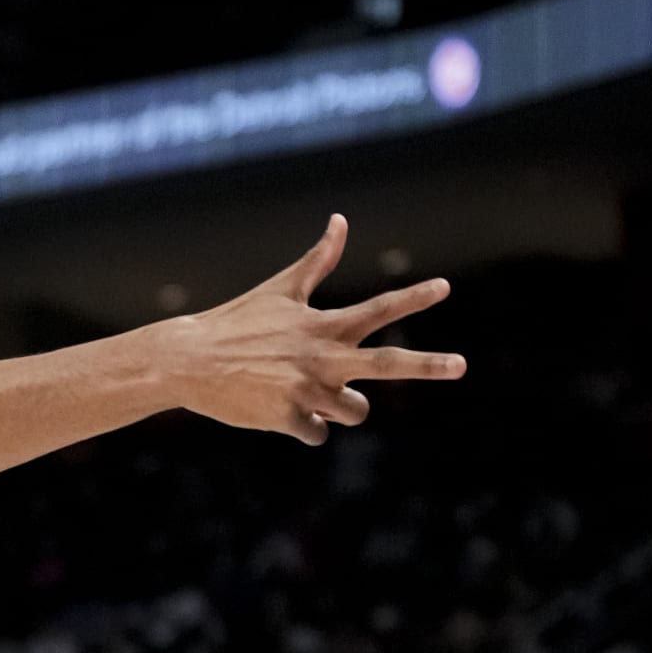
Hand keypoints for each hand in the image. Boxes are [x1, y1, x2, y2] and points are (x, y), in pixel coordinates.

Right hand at [163, 214, 466, 445]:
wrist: (189, 361)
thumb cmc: (235, 322)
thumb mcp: (281, 290)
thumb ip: (320, 260)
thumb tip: (341, 219)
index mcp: (321, 325)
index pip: (377, 310)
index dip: (412, 298)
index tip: (444, 287)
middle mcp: (320, 356)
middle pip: (386, 365)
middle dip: (429, 364)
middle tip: (462, 366)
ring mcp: (305, 389)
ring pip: (355, 410)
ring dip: (341, 406)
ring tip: (310, 395)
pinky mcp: (287, 417)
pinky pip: (318, 433)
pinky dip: (306, 426)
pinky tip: (279, 411)